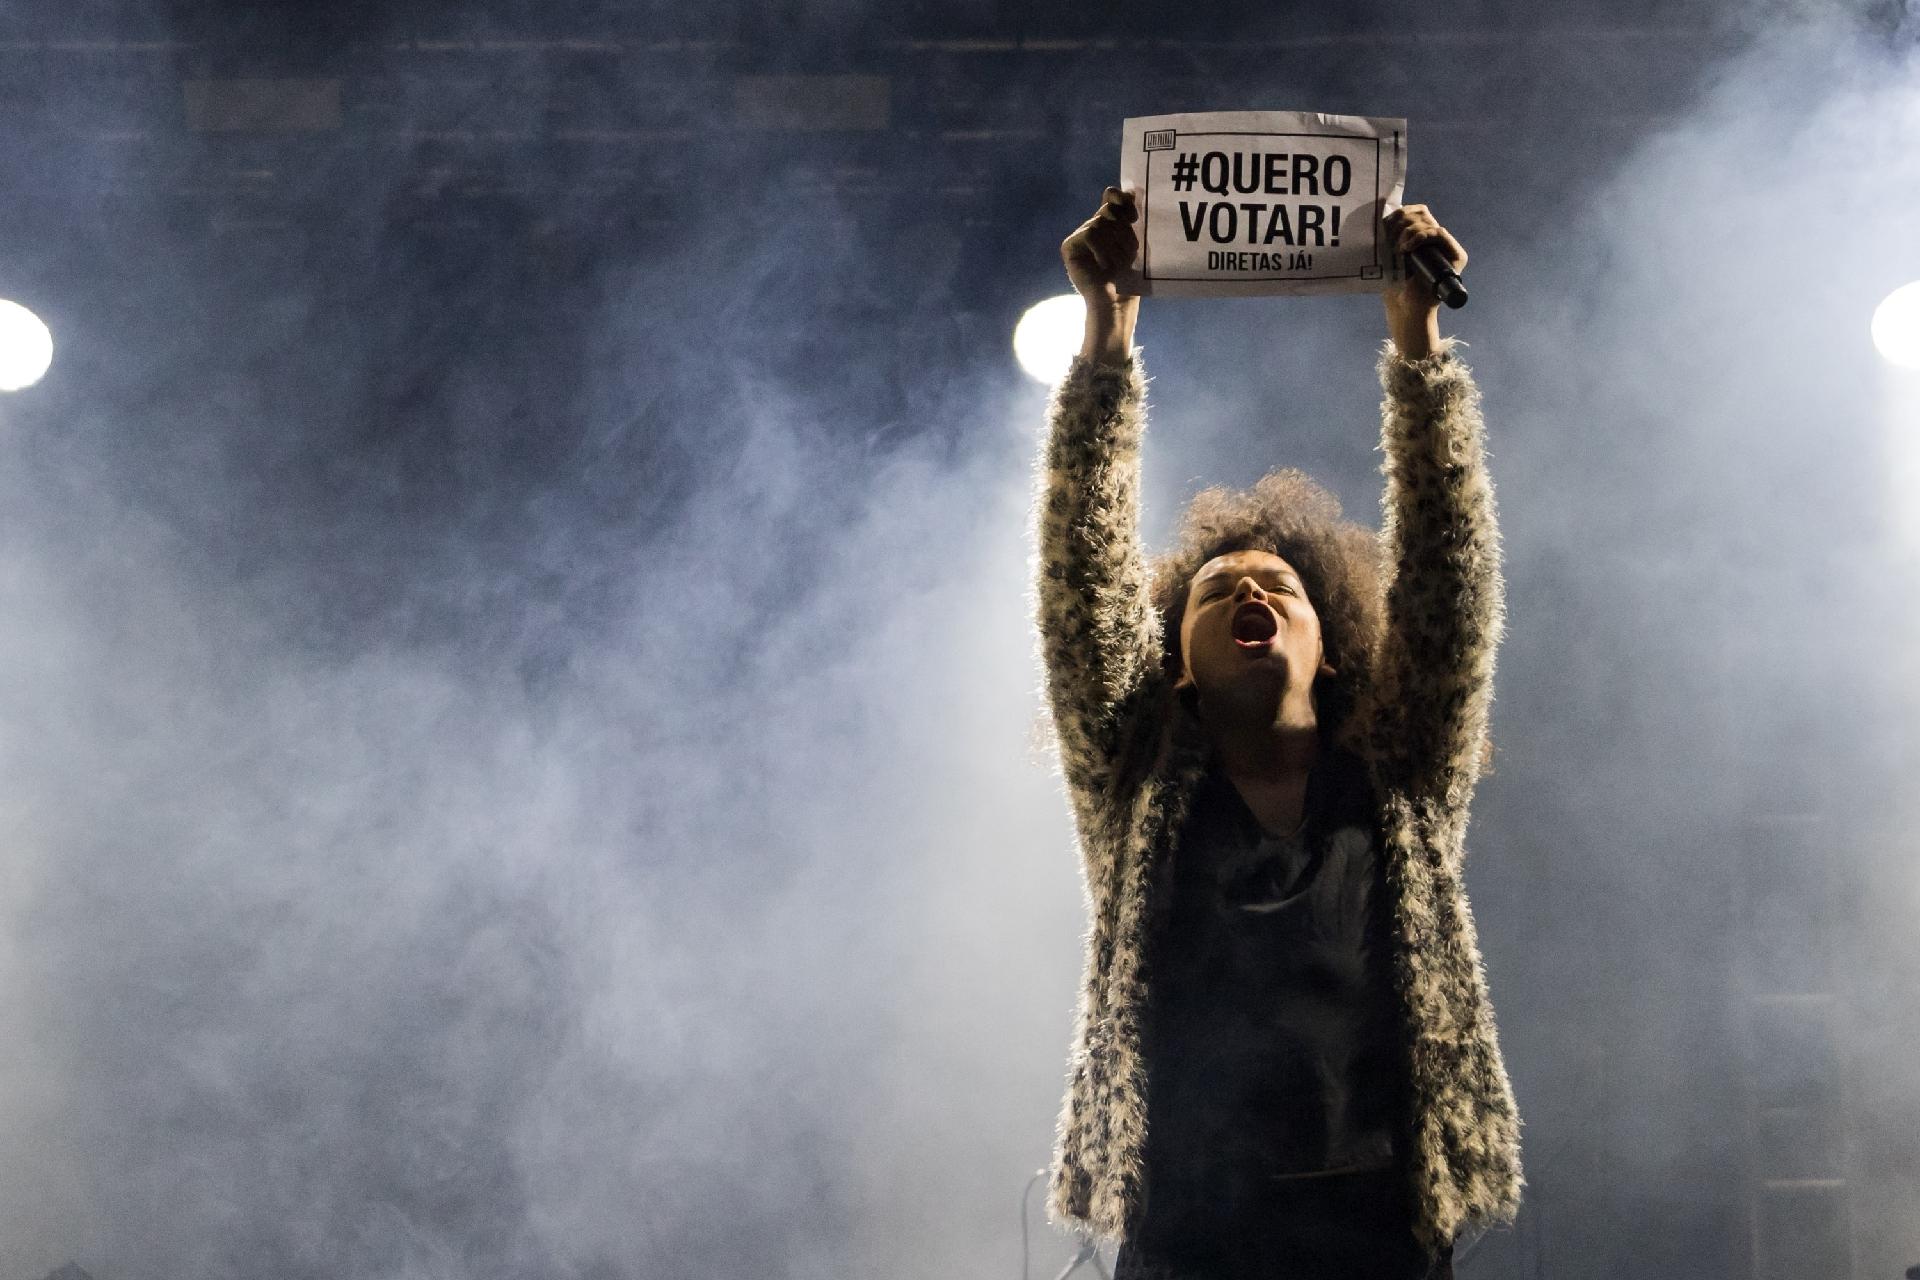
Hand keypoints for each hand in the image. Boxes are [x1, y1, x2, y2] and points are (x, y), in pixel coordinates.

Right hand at [1061, 186, 1139, 303]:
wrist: (1116, 303)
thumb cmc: (1128, 278)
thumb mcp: (1132, 243)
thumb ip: (1127, 218)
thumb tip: (1127, 191)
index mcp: (1109, 225)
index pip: (1111, 199)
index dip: (1120, 199)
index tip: (1134, 216)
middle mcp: (1092, 228)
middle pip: (1108, 210)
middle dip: (1123, 230)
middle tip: (1130, 250)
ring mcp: (1079, 238)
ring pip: (1100, 223)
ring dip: (1115, 244)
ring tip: (1117, 265)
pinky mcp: (1069, 247)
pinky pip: (1089, 233)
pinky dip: (1101, 249)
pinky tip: (1104, 266)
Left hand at [1382, 204, 1466, 358]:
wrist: (1406, 309)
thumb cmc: (1395, 286)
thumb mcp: (1390, 255)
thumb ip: (1391, 237)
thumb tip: (1384, 216)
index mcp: (1423, 238)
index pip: (1418, 212)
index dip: (1403, 211)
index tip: (1386, 221)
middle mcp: (1438, 241)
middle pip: (1423, 214)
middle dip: (1403, 222)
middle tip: (1390, 238)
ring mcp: (1448, 248)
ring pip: (1429, 223)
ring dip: (1409, 231)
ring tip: (1398, 249)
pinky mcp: (1457, 256)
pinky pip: (1439, 233)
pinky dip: (1422, 236)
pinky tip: (1407, 248)